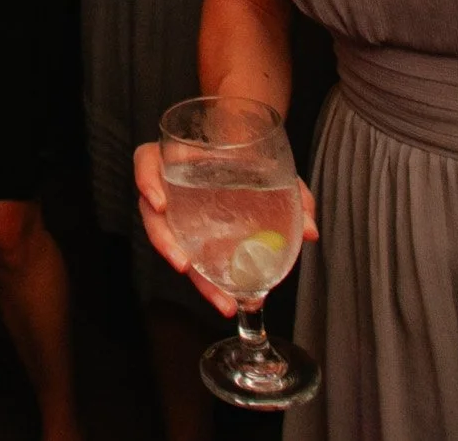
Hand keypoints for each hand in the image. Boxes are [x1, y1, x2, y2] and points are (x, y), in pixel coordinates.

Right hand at [134, 141, 318, 317]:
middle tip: (184, 267)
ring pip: (174, 246)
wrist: (248, 162)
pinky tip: (228, 296)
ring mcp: (178, 214)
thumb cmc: (251, 159)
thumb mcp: (273, 168)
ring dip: (195, 275)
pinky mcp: (191, 238)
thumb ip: (293, 194)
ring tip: (221, 300)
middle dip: (165, 243)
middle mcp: (169, 186)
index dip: (146, 180)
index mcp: (177, 157)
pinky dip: (209, 279)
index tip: (159, 204)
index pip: (147, 161)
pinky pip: (192, 259)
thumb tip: (310, 231)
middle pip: (154, 215)